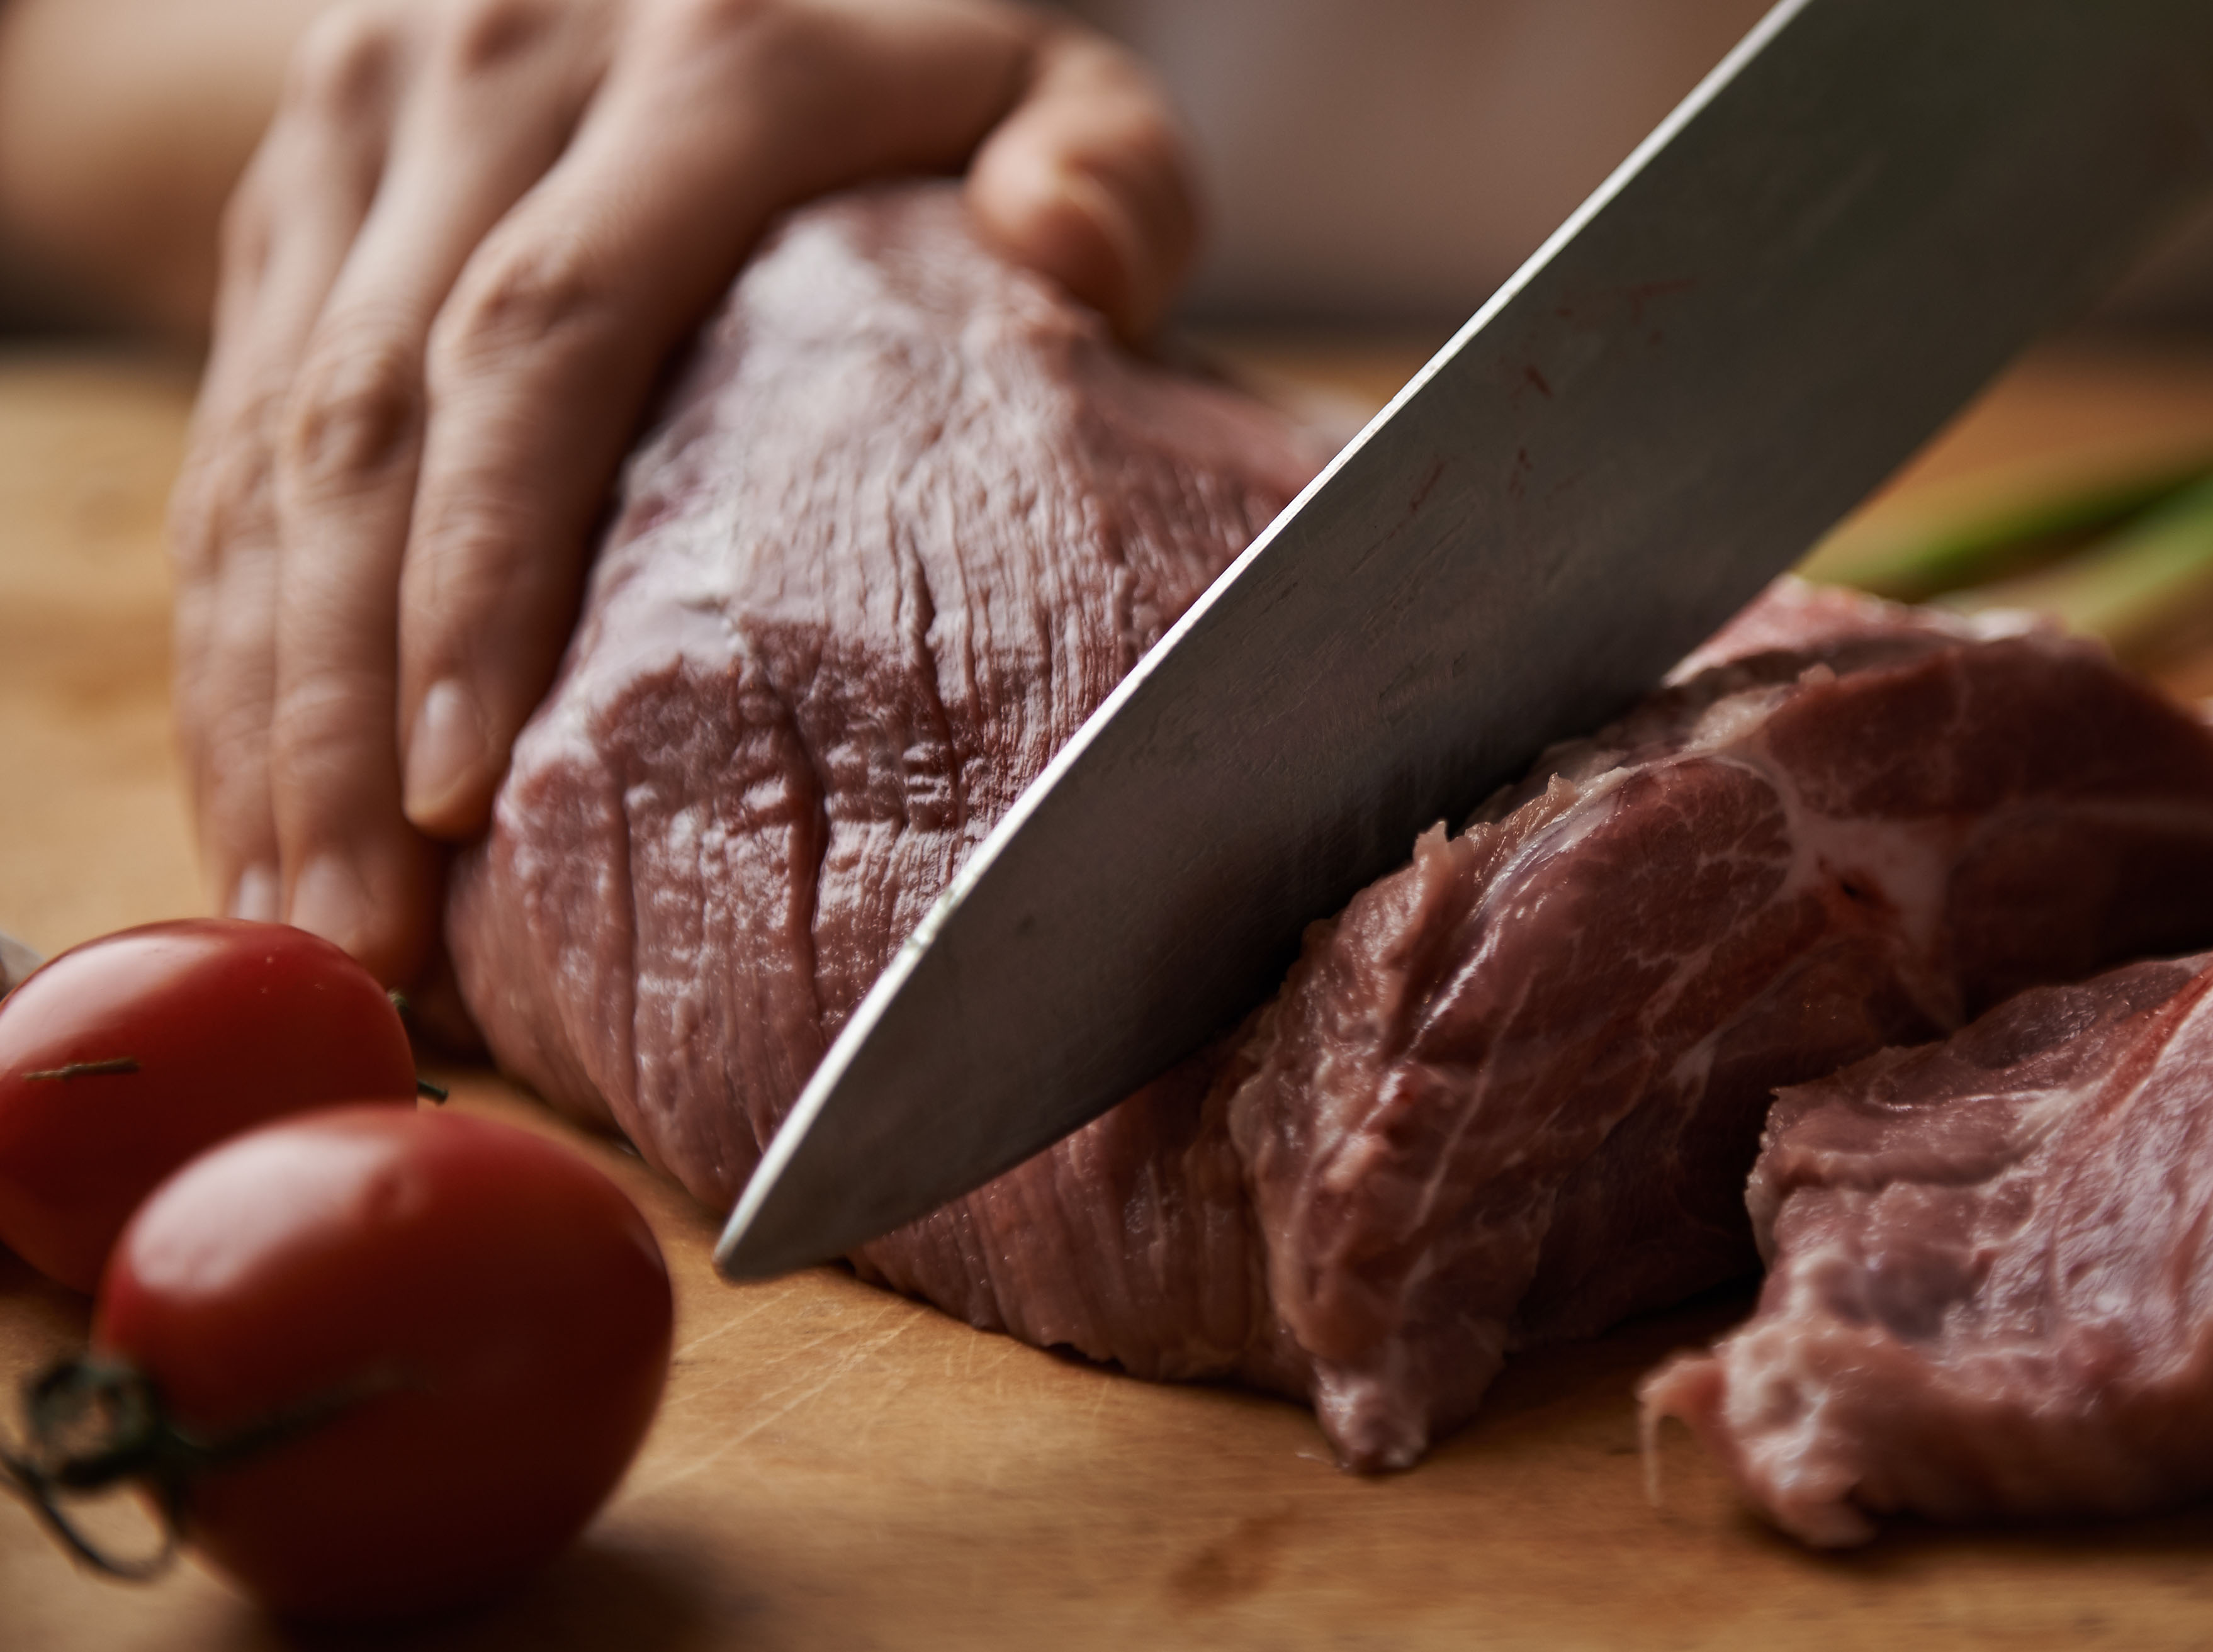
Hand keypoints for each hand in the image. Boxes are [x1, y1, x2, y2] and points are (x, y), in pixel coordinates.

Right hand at [165, 0, 1196, 983]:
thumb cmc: (904, 85)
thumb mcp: (1045, 82)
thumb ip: (1112, 167)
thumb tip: (1067, 251)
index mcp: (703, 64)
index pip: (546, 335)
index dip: (483, 570)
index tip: (465, 784)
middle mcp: (499, 81)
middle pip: (370, 422)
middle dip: (342, 704)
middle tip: (372, 931)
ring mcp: (366, 142)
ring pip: (263, 452)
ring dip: (265, 706)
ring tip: (312, 920)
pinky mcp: (286, 211)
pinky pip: (224, 450)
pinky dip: (236, 643)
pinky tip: (269, 804)